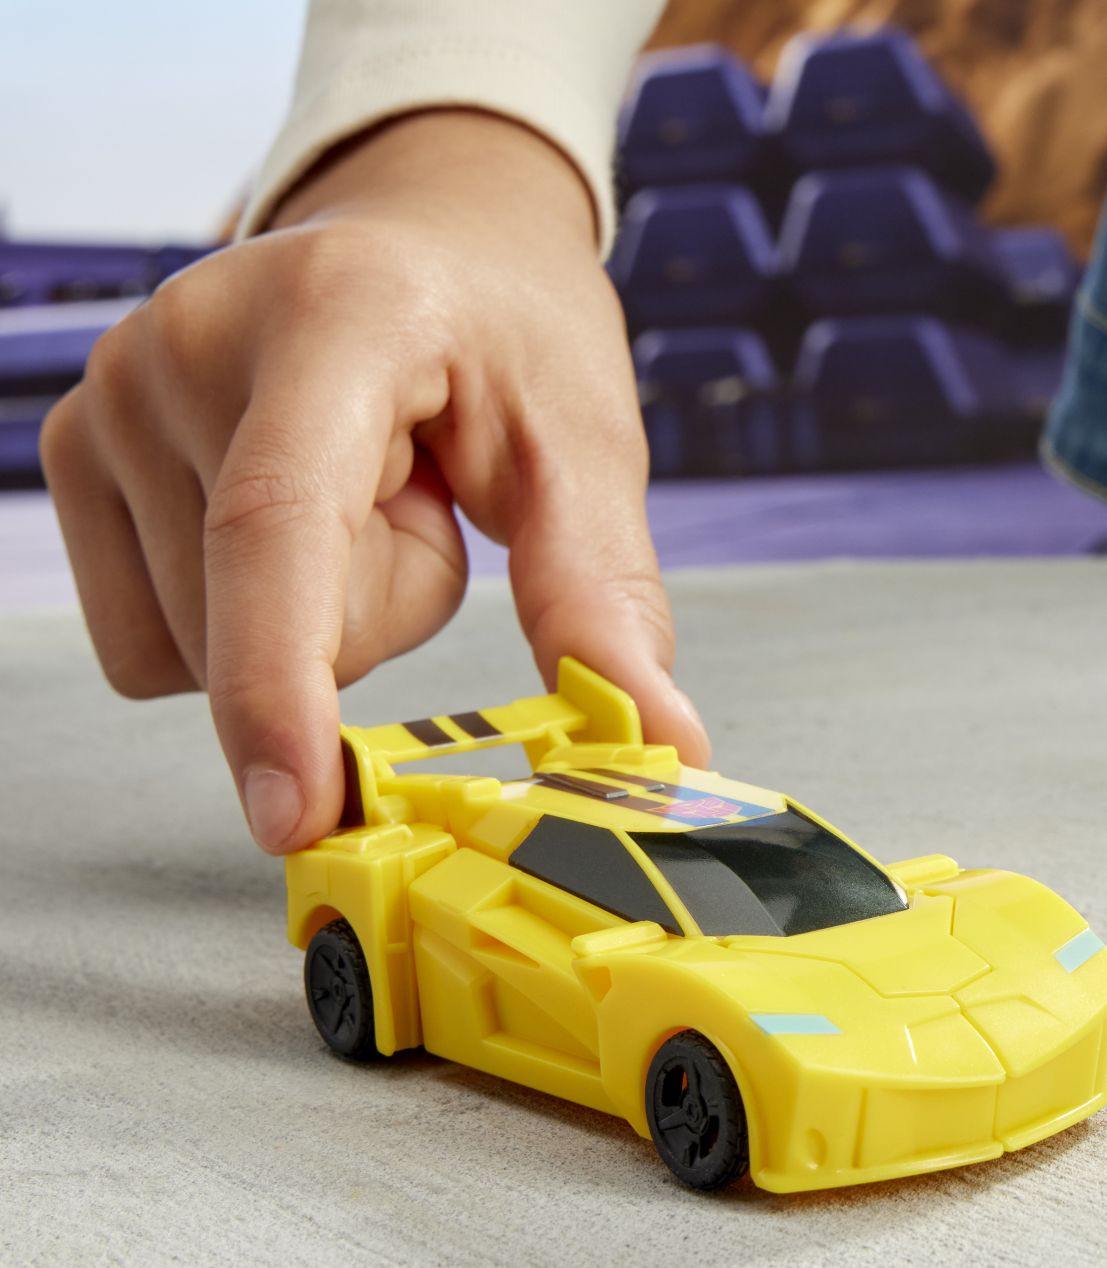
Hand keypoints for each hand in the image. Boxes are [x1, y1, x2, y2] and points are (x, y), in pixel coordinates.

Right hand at [41, 110, 708, 852]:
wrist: (428, 243)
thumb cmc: (508, 332)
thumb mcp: (582, 446)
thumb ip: (601, 597)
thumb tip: (660, 743)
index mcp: (336, 319)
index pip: (277, 527)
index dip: (280, 687)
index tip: (298, 817)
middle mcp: (192, 339)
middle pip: (254, 621)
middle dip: (365, 623)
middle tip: (420, 505)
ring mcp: (115, 390)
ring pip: (194, 650)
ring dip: (304, 622)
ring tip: (356, 499)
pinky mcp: (78, 445)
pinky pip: (148, 643)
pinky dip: (233, 623)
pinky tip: (290, 520)